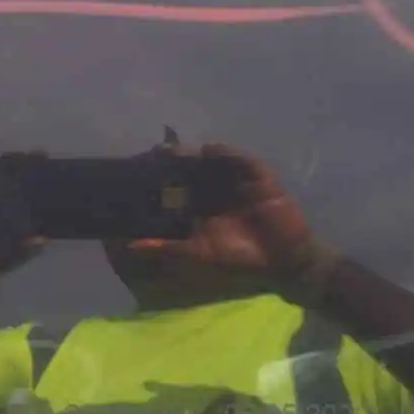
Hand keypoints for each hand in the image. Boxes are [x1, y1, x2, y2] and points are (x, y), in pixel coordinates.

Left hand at [107, 143, 337, 300]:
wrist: (283, 261)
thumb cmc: (238, 259)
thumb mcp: (199, 255)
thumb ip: (167, 248)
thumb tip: (130, 247)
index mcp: (197, 205)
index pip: (173, 186)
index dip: (156, 179)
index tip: (135, 173)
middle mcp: (211, 188)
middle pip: (187, 169)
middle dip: (171, 160)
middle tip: (153, 154)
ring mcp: (233, 179)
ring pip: (209, 161)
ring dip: (192, 154)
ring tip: (174, 151)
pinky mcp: (255, 174)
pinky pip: (239, 159)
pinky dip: (225, 153)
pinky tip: (210, 151)